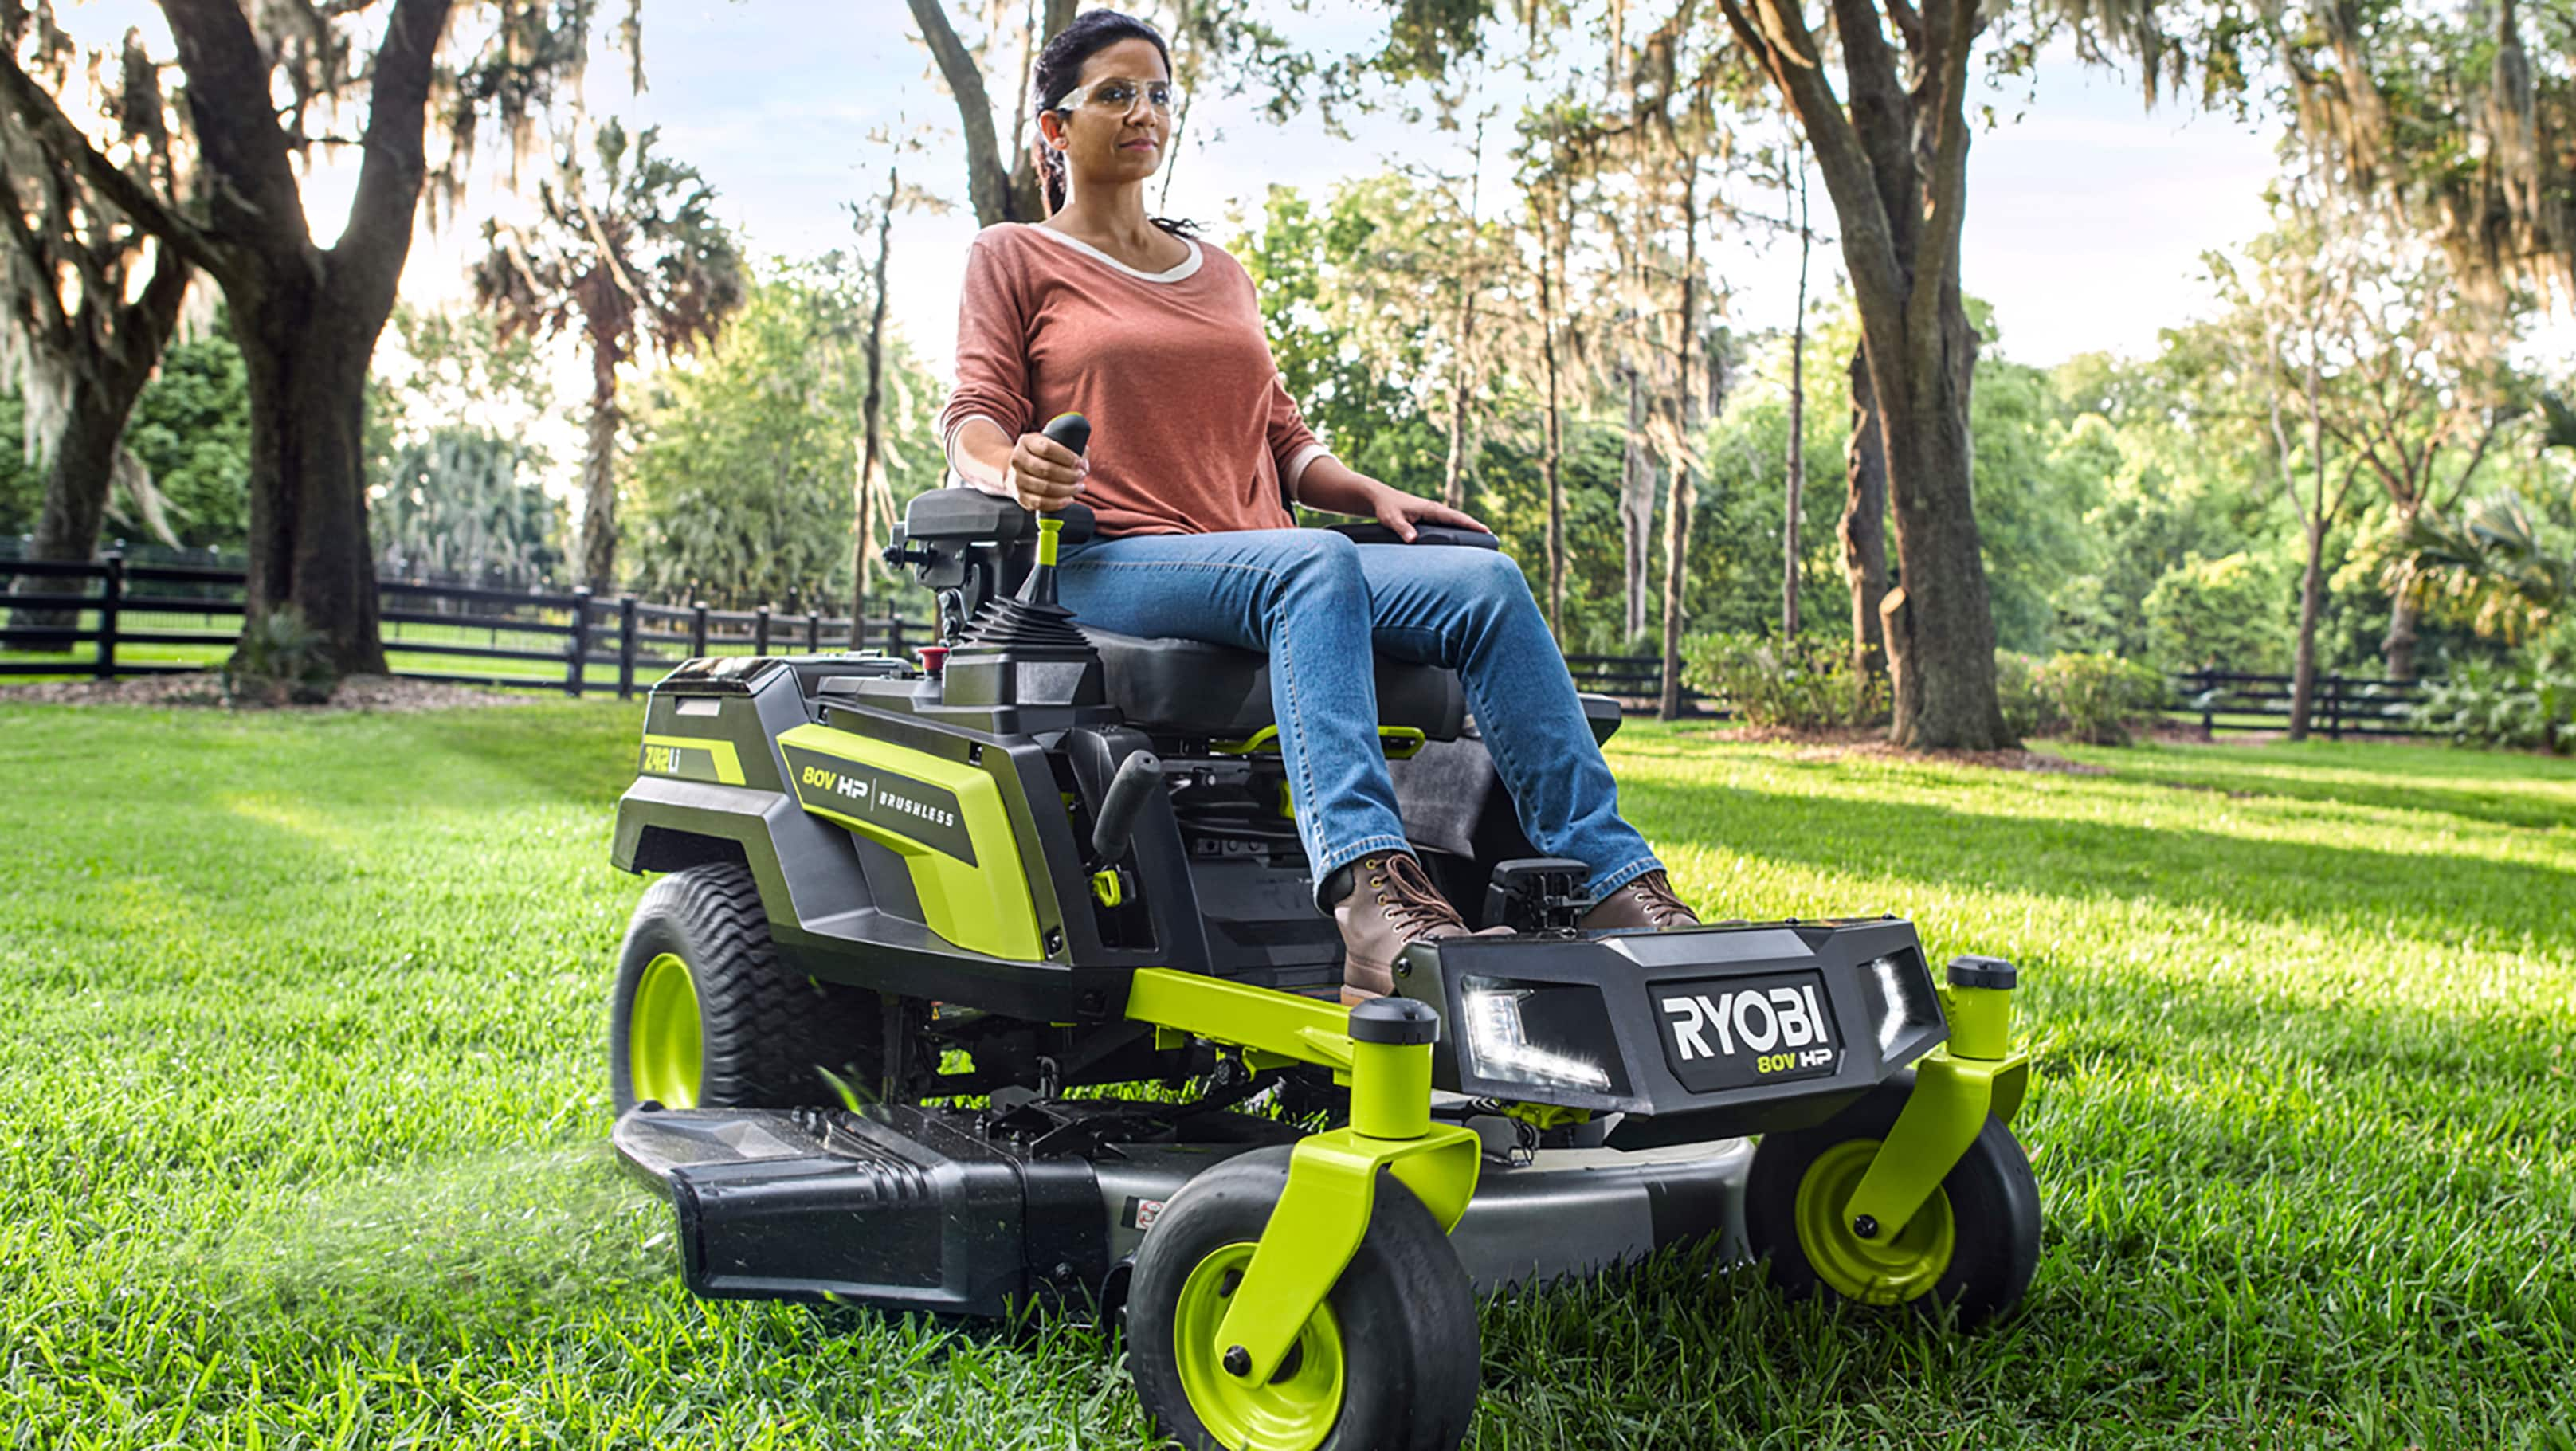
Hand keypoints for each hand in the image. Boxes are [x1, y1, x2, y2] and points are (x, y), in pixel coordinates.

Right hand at [1006, 430, 1087, 511]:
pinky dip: (1057, 503)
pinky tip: (1069, 499)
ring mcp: (1016, 479)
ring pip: (1045, 488)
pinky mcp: (1020, 496)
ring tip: (1079, 487)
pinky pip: (1040, 503)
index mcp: (1026, 442)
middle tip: (1082, 476)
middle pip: (1046, 469)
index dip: (1067, 457)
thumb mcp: (1050, 443)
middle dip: (1069, 475)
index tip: (1080, 463)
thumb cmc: (1041, 455)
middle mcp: (1017, 460)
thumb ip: (1071, 448)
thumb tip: (1084, 466)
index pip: (1047, 449)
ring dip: (1067, 490)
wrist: (1016, 469)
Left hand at [1368, 482, 1488, 542]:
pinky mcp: (1429, 516)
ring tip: (1483, 538)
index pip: (1455, 517)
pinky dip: (1458, 527)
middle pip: (1460, 518)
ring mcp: (1433, 512)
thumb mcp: (1392, 520)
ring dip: (1468, 527)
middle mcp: (1435, 509)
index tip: (1485, 530)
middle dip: (1475, 526)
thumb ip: (1403, 529)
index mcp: (1430, 508)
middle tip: (1492, 537)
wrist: (1380, 498)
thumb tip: (1413, 540)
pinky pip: (1448, 522)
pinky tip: (1463, 536)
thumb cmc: (1387, 508)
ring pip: (1455, 520)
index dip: (1470, 524)